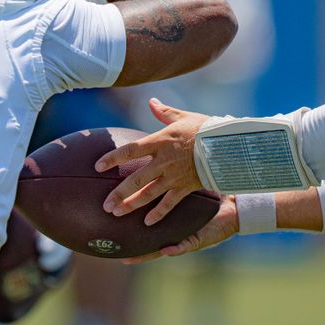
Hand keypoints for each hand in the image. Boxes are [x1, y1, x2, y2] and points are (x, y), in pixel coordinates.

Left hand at [95, 98, 209, 223]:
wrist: (227, 145)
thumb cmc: (204, 128)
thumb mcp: (183, 117)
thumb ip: (164, 112)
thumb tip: (151, 101)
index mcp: (160, 141)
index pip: (130, 151)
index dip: (113, 158)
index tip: (98, 165)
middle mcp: (163, 161)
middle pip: (135, 179)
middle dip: (118, 193)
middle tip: (105, 205)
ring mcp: (173, 176)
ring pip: (148, 194)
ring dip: (131, 204)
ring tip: (117, 213)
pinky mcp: (185, 187)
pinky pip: (169, 203)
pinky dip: (158, 213)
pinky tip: (147, 223)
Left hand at [122, 195, 238, 263]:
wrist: (233, 209)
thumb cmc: (219, 228)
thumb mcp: (202, 239)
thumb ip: (185, 246)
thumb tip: (166, 252)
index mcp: (177, 241)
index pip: (153, 251)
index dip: (139, 256)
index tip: (122, 259)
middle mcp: (173, 229)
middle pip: (149, 235)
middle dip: (134, 235)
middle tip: (114, 234)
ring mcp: (175, 216)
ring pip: (153, 218)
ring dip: (139, 213)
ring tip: (123, 209)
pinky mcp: (179, 200)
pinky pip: (163, 199)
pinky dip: (153, 198)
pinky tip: (142, 191)